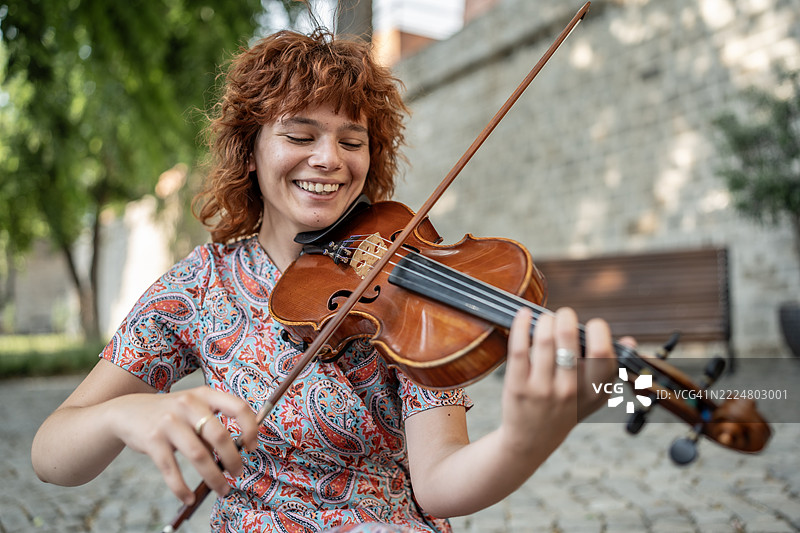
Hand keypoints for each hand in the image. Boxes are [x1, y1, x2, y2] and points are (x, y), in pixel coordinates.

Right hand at [108, 386, 258, 504]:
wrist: (128, 411)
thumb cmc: (172, 414)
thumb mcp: (194, 410)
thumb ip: (212, 427)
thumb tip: (233, 457)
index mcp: (205, 394)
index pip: (238, 407)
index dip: (251, 428)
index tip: (252, 446)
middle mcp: (189, 404)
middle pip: (220, 436)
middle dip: (233, 460)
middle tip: (238, 474)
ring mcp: (169, 421)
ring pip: (199, 455)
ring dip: (214, 477)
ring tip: (222, 489)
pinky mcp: (153, 440)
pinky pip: (171, 469)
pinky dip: (182, 488)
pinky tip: (189, 498)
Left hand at [499, 307, 616, 453]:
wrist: (531, 441)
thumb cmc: (565, 410)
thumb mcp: (593, 396)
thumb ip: (610, 368)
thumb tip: (629, 340)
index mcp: (593, 391)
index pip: (602, 352)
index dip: (598, 330)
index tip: (592, 325)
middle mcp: (569, 390)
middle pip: (569, 339)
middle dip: (566, 317)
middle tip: (564, 314)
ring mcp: (542, 389)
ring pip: (544, 340)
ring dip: (544, 320)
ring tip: (545, 318)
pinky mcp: (517, 386)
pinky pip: (519, 348)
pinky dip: (521, 326)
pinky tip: (523, 315)